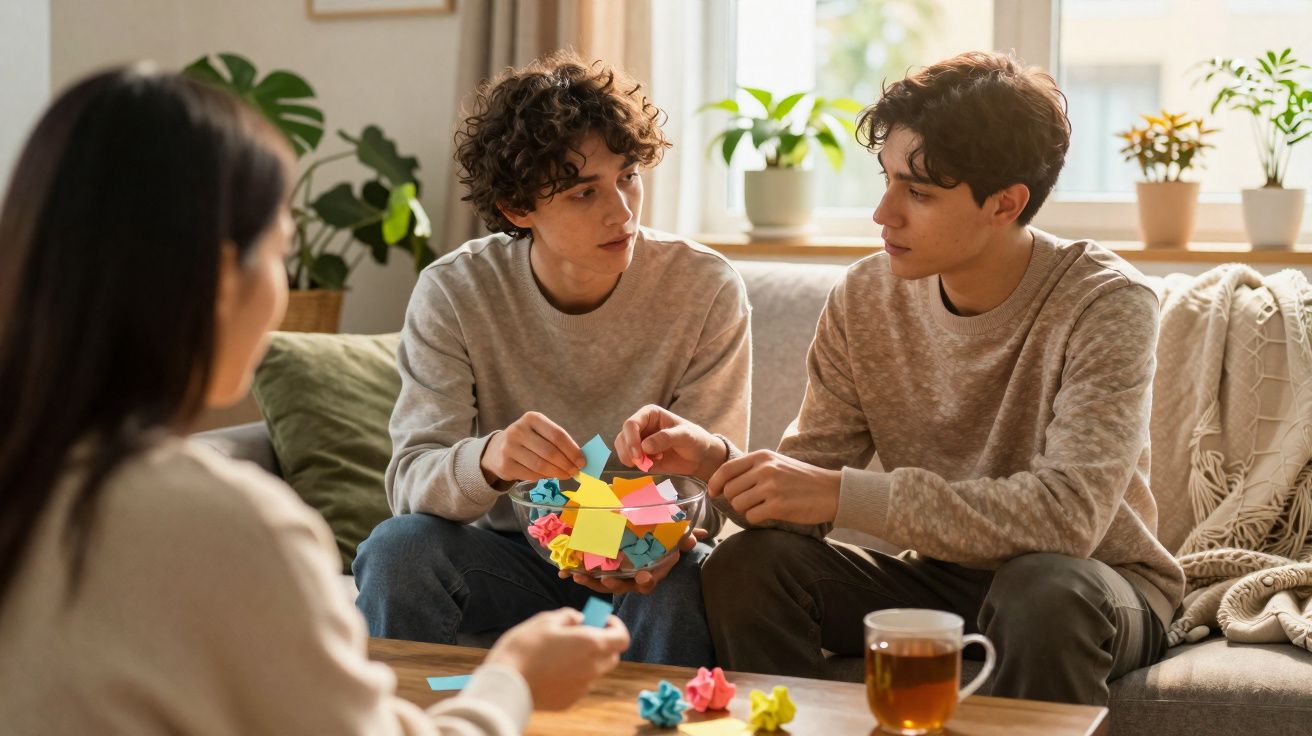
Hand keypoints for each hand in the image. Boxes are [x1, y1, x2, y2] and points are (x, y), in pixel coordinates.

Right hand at [480, 412, 584, 483]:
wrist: (496, 449)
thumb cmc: (527, 440)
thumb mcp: (540, 432)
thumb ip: (557, 442)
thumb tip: (579, 460)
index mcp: (532, 418)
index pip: (557, 435)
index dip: (572, 450)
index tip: (582, 462)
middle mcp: (518, 431)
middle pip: (550, 451)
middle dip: (566, 464)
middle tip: (575, 471)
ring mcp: (509, 448)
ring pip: (540, 465)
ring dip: (557, 473)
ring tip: (565, 475)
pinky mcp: (505, 465)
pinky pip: (531, 475)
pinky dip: (544, 477)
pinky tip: (550, 476)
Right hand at [483, 607, 629, 709]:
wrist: (506, 684)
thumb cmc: (525, 648)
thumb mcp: (545, 620)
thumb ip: (569, 616)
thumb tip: (579, 619)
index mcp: (591, 644)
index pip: (622, 637)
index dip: (615, 626)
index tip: (600, 620)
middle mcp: (592, 668)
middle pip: (611, 655)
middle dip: (602, 643)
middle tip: (581, 634)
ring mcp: (582, 687)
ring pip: (594, 670)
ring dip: (586, 659)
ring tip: (559, 652)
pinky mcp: (569, 700)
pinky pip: (579, 684)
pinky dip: (572, 675)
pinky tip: (550, 670)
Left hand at [562, 528, 707, 594]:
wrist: (647, 540)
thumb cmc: (660, 542)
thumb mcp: (674, 539)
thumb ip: (684, 538)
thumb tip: (696, 535)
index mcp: (649, 573)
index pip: (648, 583)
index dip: (646, 582)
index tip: (644, 577)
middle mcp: (631, 579)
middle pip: (622, 586)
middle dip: (612, 583)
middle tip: (605, 578)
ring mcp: (615, 576)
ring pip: (602, 583)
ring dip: (590, 580)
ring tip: (577, 575)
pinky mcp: (600, 570)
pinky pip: (589, 575)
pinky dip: (578, 573)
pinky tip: (565, 571)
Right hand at [613, 405, 725, 482]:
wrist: (701, 457)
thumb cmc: (695, 439)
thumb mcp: (685, 436)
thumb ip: (666, 438)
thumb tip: (645, 446)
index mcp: (650, 414)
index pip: (631, 424)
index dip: (631, 439)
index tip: (638, 454)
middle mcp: (642, 426)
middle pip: (623, 437)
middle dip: (628, 451)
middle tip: (640, 463)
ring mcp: (640, 441)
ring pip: (623, 449)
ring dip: (631, 459)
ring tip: (649, 463)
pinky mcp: (642, 455)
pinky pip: (630, 460)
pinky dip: (636, 465)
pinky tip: (652, 465)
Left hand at [708, 450, 840, 525]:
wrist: (832, 491)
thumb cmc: (803, 479)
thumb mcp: (777, 463)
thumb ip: (754, 469)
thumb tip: (725, 483)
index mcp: (762, 457)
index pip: (726, 469)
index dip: (715, 483)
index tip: (713, 492)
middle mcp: (765, 469)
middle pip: (730, 490)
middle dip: (734, 500)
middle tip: (748, 504)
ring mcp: (771, 487)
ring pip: (738, 504)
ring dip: (746, 510)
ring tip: (762, 507)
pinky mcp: (778, 505)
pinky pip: (752, 516)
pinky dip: (757, 519)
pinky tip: (770, 514)